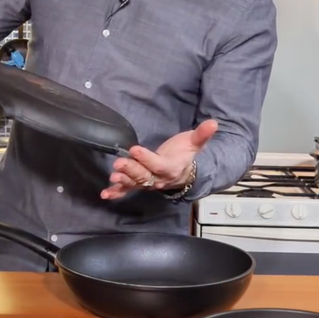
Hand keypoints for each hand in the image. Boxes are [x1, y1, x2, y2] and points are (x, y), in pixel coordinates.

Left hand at [101, 120, 217, 199]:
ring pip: (135, 183)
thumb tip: (213, 123)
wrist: (185, 173)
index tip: (135, 149)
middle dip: (131, 170)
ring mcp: (149, 183)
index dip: (147, 159)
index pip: (158, 165)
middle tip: (119, 162)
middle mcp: (159, 179)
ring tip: (113, 176)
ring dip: (123, 181)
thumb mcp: (194, 143)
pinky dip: (117, 192)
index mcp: (171, 168)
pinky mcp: (140, 184)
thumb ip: (201, 134)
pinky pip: (128, 190)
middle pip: (145, 176)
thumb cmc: (186, 155)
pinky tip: (105, 194)